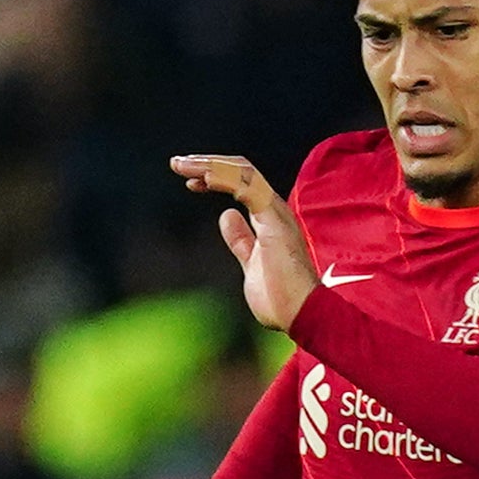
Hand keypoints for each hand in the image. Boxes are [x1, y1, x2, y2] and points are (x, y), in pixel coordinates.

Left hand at [172, 153, 318, 328]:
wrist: (301, 315)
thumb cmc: (281, 300)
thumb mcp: (251, 264)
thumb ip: (241, 240)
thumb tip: (227, 217)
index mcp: (270, 219)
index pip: (242, 183)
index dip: (214, 177)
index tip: (190, 184)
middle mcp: (275, 210)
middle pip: (239, 170)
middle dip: (206, 163)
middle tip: (177, 163)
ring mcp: (276, 213)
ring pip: (242, 171)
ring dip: (209, 164)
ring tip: (182, 165)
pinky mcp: (274, 220)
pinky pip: (247, 187)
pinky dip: (224, 179)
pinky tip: (204, 179)